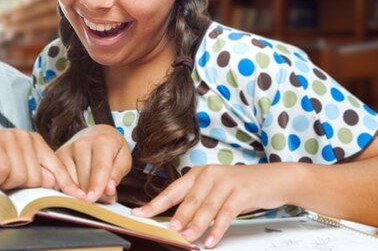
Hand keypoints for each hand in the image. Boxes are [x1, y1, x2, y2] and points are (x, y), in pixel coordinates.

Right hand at [0, 129, 85, 198]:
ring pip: (20, 176)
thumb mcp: (14, 168)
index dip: (67, 184)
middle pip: (37, 178)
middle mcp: (24, 136)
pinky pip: (3, 172)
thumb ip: (34, 173)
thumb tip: (53, 181)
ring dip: (4, 183)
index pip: (56, 166)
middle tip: (3, 178)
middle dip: (19, 185)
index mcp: (34, 142)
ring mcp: (9, 137)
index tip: (81, 197)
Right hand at [56, 124, 131, 202]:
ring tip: (91, 189)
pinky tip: (78, 187)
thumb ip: (117, 174)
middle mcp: (81, 144)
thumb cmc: (112, 149)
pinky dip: (69, 189)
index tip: (92, 199)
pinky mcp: (56, 157)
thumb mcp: (124, 159)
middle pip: (83, 179)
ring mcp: (67, 150)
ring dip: (80, 193)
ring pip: (70, 182)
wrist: (97, 134)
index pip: (99, 168)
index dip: (97, 186)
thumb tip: (108, 190)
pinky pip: (59, 181)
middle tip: (102, 195)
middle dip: (92, 194)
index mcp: (102, 142)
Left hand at [132, 163, 294, 247]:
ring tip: (186, 238)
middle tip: (167, 230)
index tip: (139, 213)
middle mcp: (209, 175)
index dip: (155, 203)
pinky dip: (217, 229)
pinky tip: (210, 240)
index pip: (172, 190)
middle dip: (176, 217)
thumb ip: (198, 202)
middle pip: (188, 200)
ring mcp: (225, 182)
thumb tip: (178, 222)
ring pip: (205, 207)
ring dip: (195, 225)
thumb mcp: (215, 190)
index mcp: (198, 174)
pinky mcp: (240, 192)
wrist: (273, 179)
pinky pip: (225, 213)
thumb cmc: (241, 186)